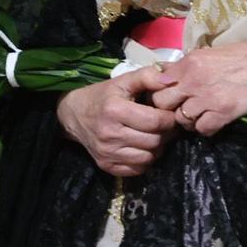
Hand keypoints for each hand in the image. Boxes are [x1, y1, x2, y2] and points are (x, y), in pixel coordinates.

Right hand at [55, 69, 176, 176]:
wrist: (74, 114)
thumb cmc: (104, 96)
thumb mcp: (124, 80)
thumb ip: (148, 77)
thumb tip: (171, 80)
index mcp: (115, 110)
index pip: (155, 121)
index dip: (169, 118)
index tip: (169, 114)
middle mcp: (109, 134)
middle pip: (154, 141)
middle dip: (165, 133)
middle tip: (165, 126)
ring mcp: (107, 153)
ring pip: (148, 158)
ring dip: (157, 148)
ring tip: (154, 135)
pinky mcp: (106, 166)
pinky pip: (137, 169)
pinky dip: (145, 160)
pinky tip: (142, 147)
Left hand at [147, 39, 246, 135]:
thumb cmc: (245, 56)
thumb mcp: (211, 53)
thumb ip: (187, 65)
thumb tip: (166, 73)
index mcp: (189, 62)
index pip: (157, 82)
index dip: (161, 92)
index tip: (169, 96)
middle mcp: (193, 80)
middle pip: (162, 103)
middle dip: (169, 109)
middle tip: (180, 110)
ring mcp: (207, 98)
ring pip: (181, 119)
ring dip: (188, 121)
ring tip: (200, 116)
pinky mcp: (222, 113)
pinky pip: (202, 130)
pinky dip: (206, 129)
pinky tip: (214, 122)